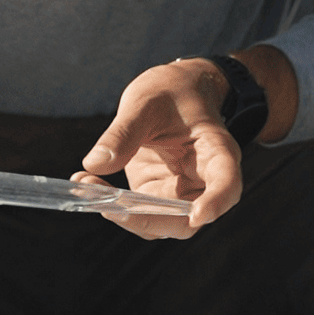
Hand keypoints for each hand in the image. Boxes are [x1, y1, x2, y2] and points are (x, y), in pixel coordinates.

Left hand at [76, 60, 240, 239]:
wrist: (171, 90)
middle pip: (188, 219)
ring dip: (122, 214)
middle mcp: (203, 181)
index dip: (216, 203)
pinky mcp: (157, 195)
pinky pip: (137, 212)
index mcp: (217, 152)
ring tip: (86, 184)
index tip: (196, 216)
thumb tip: (95, 163)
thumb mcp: (145, 103)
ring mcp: (179, 192)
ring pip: (159, 224)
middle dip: (148, 218)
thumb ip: (123, 133)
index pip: (227, 184)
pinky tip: (85, 180)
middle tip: (110, 207)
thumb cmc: (169, 91)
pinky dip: (111, 204)